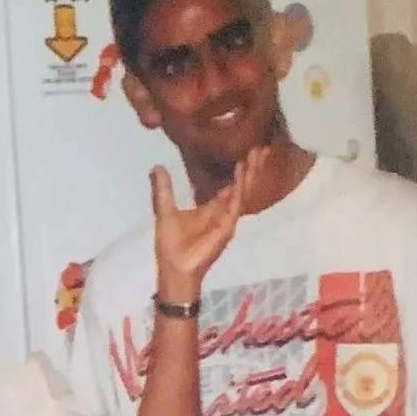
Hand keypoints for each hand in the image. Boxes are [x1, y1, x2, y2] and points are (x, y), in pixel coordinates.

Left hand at [148, 157, 245, 304]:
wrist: (174, 269)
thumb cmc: (171, 246)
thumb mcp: (165, 211)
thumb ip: (164, 190)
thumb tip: (156, 166)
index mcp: (211, 208)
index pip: (229, 184)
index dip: (237, 168)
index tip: (244, 149)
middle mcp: (223, 212)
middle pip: (241, 185)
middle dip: (250, 167)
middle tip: (260, 146)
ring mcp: (227, 219)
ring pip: (243, 191)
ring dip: (250, 173)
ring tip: (258, 152)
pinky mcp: (227, 226)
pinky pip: (236, 204)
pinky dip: (239, 187)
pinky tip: (241, 171)